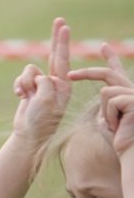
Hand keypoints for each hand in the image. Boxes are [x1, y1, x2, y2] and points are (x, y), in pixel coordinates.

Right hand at [11, 18, 71, 145]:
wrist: (28, 135)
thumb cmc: (41, 120)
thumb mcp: (46, 98)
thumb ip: (44, 81)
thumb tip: (37, 76)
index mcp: (63, 85)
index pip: (62, 59)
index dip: (62, 42)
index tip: (64, 27)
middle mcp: (54, 83)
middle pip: (54, 55)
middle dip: (56, 39)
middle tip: (60, 20)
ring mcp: (42, 86)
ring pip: (29, 70)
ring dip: (25, 81)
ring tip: (26, 94)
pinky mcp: (30, 90)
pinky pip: (21, 79)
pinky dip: (18, 86)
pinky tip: (19, 96)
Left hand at [69, 43, 133, 158]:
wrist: (131, 151)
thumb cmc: (119, 140)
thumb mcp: (107, 119)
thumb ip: (105, 105)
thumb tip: (104, 92)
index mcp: (127, 94)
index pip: (116, 72)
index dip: (110, 58)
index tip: (103, 46)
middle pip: (108, 74)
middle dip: (87, 73)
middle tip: (69, 74)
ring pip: (106, 92)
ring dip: (105, 112)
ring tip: (115, 125)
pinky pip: (111, 100)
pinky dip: (110, 115)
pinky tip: (120, 124)